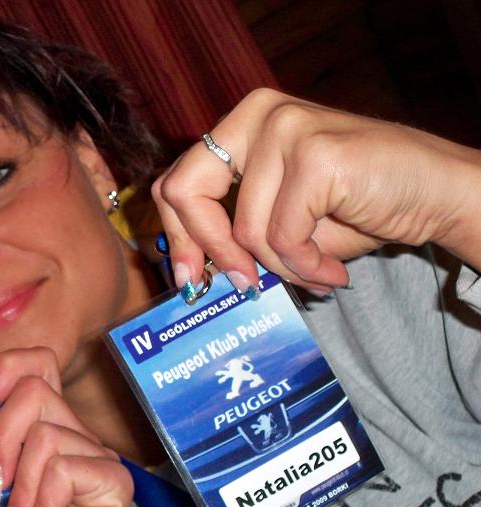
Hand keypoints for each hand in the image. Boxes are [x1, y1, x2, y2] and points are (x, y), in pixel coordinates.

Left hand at [152, 88, 480, 292]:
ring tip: (316, 271)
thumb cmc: (358, 207)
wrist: (437, 194)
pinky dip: (307, 266)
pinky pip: (283, 237)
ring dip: (282, 268)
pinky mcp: (316, 154)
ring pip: (245, 230)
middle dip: (209, 250)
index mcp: (241, 125)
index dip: (177, 236)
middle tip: (241, 286)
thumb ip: (233, 232)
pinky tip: (332, 268)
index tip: (189, 278)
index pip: (176, 180)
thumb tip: (190, 271)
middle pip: (186, 192)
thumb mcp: (280, 219)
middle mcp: (258, 114)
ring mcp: (286, 128)